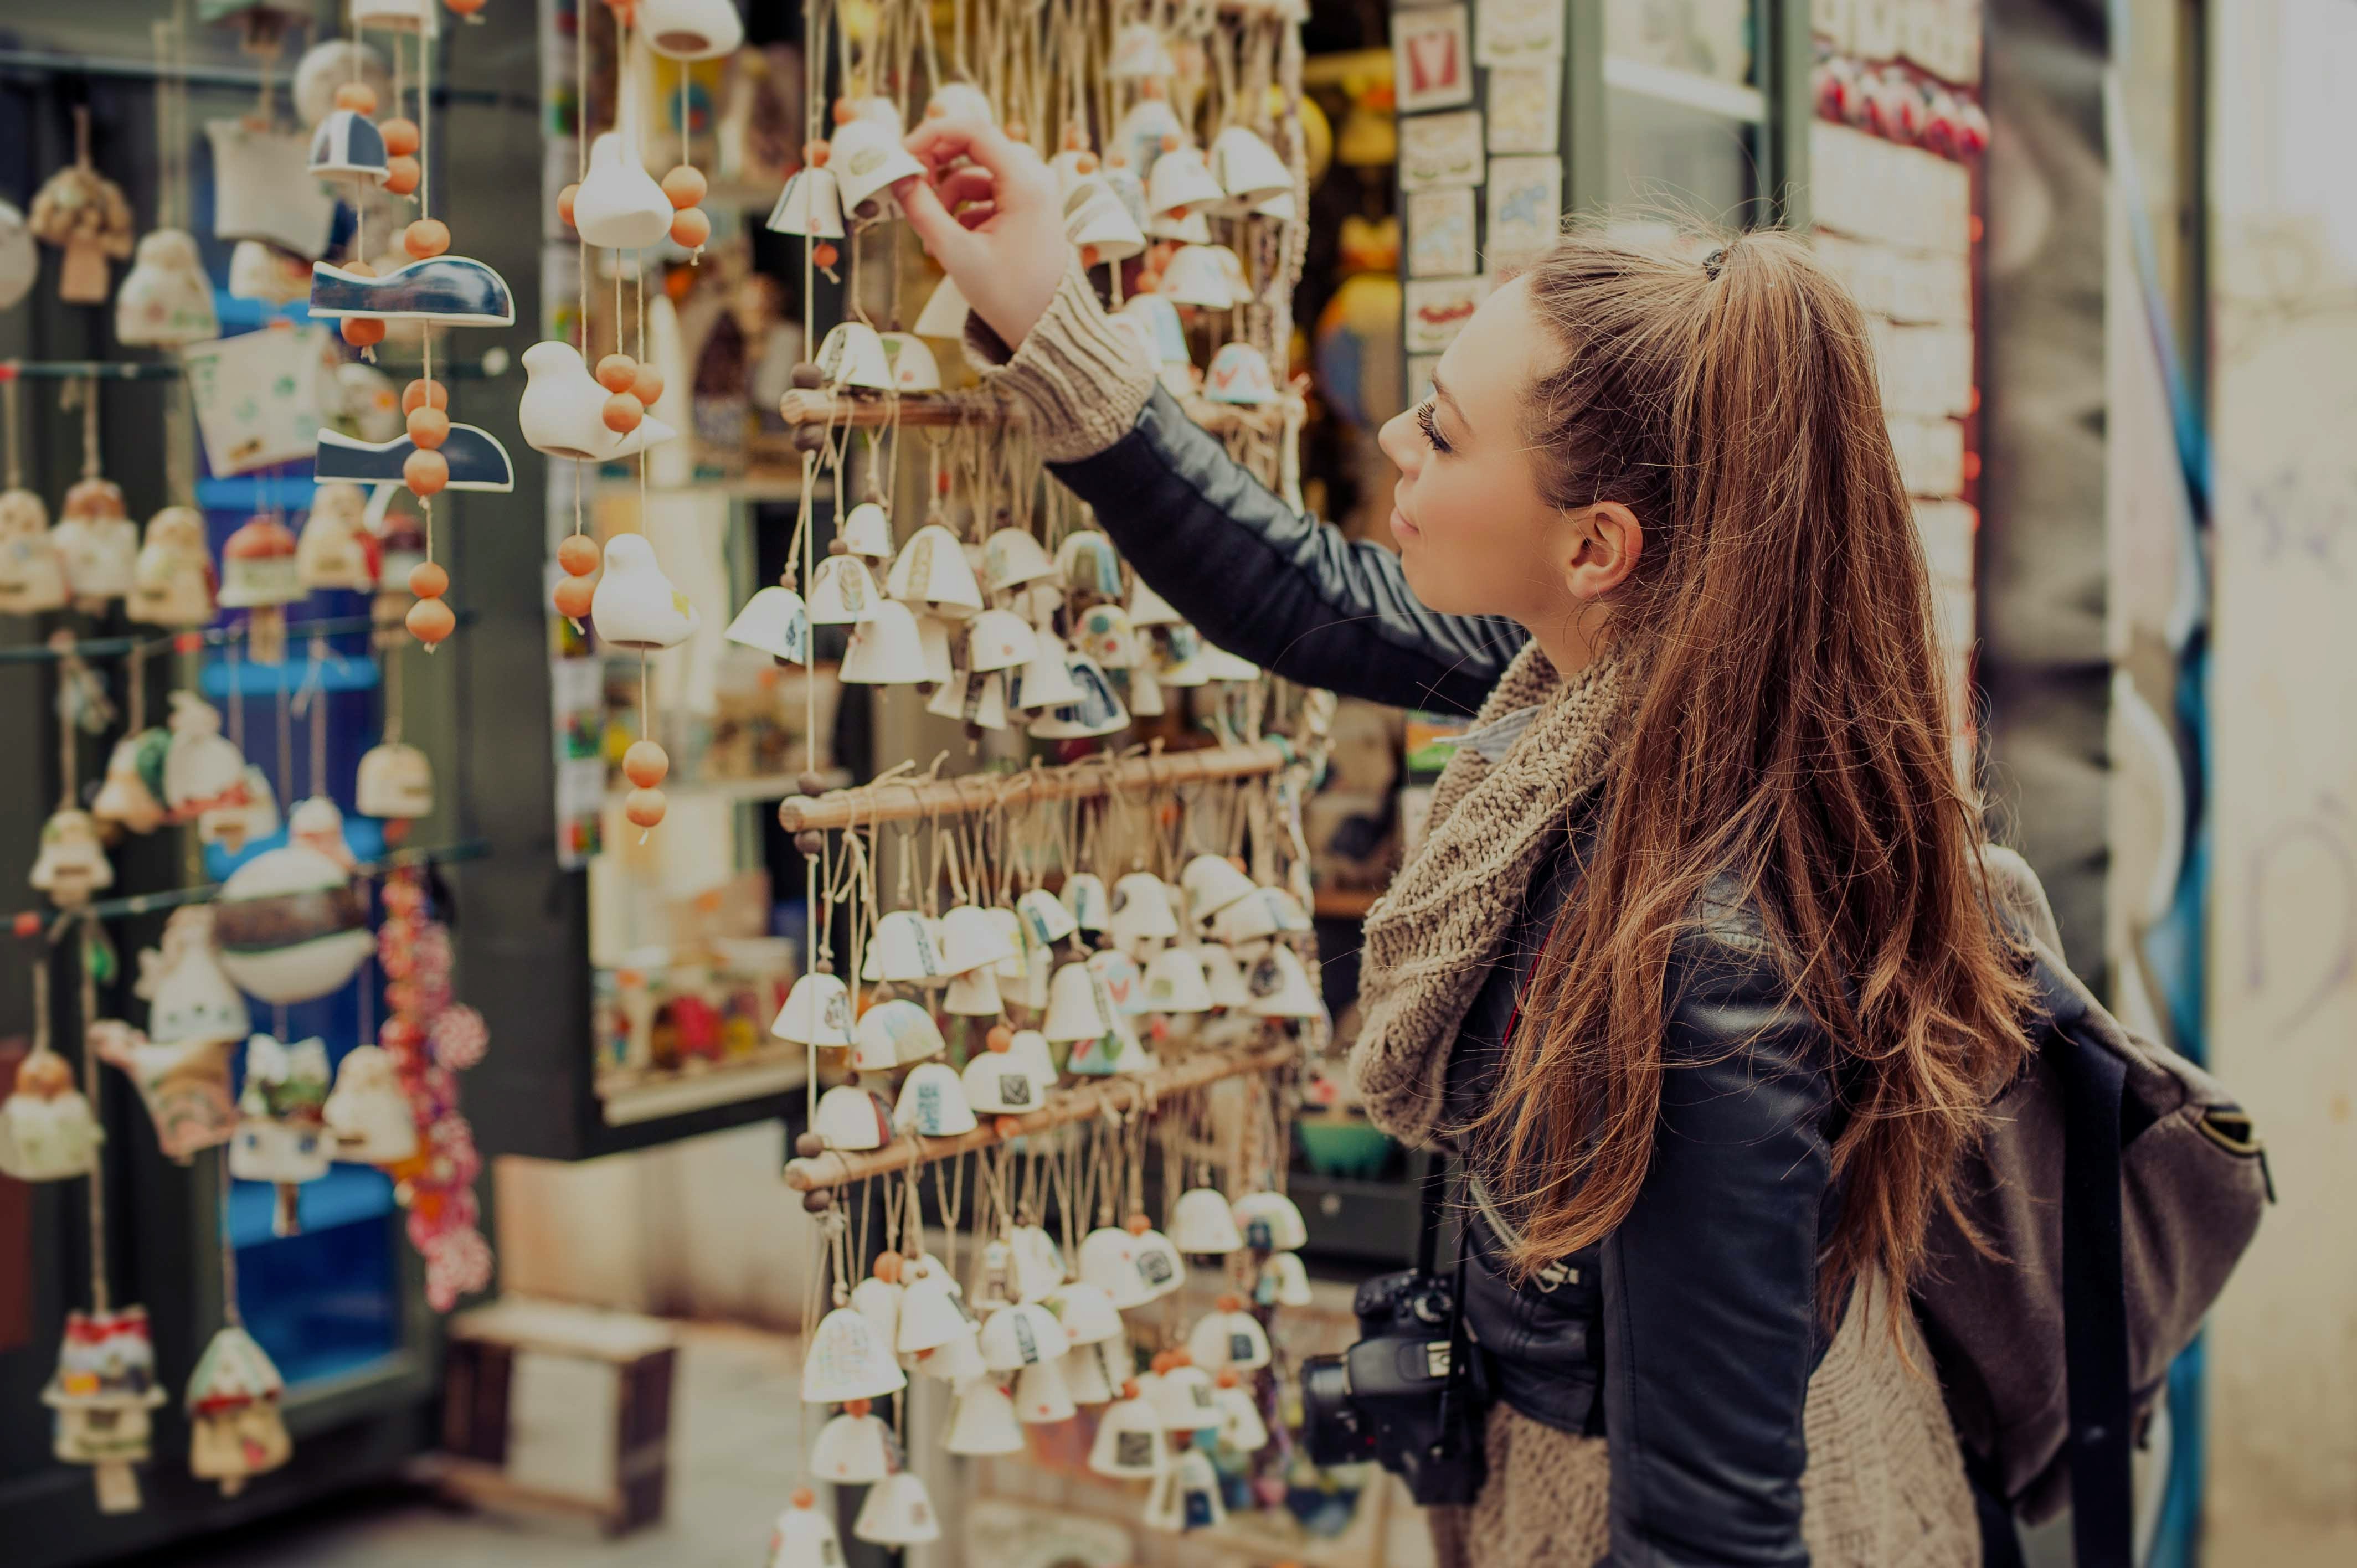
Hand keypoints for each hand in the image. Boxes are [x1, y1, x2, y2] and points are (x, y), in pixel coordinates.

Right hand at [894, 114, 1068, 347]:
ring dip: (947, 195)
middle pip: (973, 147)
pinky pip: (985, 192)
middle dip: (937, 166)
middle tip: (911, 190)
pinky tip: (952, 238)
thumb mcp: (957, 253)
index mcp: (1025, 183)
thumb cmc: (1010, 296)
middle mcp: (1033, 178)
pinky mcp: (1024, 207)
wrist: (1046, 328)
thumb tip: (899, 180)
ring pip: (975, 172)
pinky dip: (963, 209)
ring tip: (933, 232)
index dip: (932, 135)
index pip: (973, 130)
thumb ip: (923, 211)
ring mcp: (1031, 192)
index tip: (903, 154)